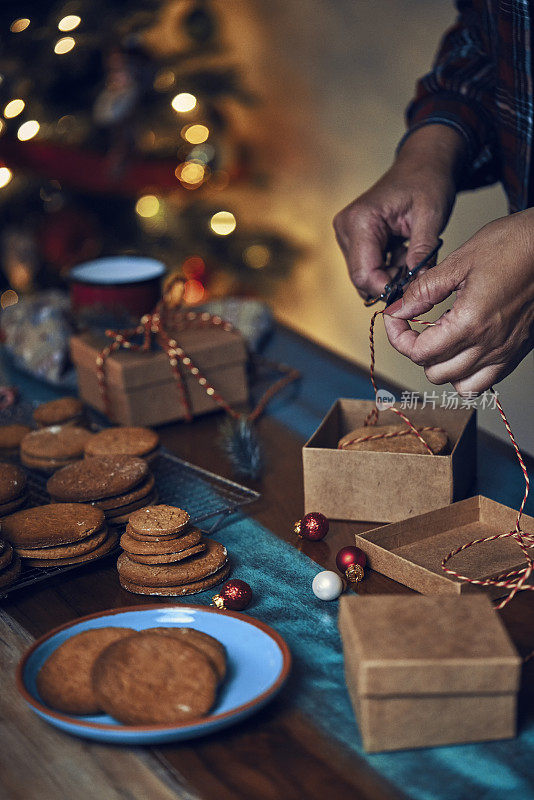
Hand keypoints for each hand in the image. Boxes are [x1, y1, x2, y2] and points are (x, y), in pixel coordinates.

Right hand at [333, 125, 464, 297]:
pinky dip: (387, 267)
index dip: (387, 289)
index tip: (412, 291)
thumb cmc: (427, 181)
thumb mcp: (431, 217)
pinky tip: (402, 253)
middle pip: (361, 277)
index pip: (365, 274)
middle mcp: (346, 228)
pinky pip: (366, 265)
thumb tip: (417, 284)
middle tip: (417, 272)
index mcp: (360, 221)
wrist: (423, 164)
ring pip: (364, 275)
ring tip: (411, 256)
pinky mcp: (353, 237)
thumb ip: (422, 253)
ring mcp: (346, 233)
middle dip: (390, 283)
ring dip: (390, 275)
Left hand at [384, 210, 533, 394]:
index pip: (419, 352)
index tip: (397, 319)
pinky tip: (464, 349)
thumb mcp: (459, 261)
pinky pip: (485, 382)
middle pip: (435, 372)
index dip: (398, 336)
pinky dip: (469, 373)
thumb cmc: (513, 245)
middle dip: (418, 351)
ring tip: (442, 340)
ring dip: (443, 366)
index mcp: (470, 322)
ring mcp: (505, 351)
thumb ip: (423, 290)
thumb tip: (398, 308)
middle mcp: (489, 344)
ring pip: (460, 384)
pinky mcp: (517, 351)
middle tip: (416, 327)